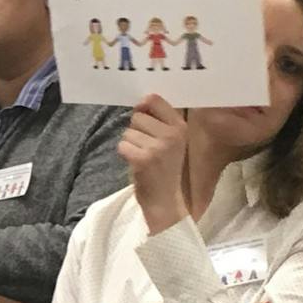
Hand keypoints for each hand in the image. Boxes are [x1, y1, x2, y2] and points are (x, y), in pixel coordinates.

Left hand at [117, 94, 189, 235]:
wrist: (166, 202)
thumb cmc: (166, 171)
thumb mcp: (172, 143)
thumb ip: (160, 122)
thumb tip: (140, 103)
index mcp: (180, 127)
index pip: (155, 100)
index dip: (143, 107)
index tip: (143, 116)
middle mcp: (171, 135)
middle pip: (137, 117)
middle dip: (136, 131)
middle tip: (146, 148)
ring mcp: (157, 147)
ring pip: (128, 132)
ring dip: (130, 144)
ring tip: (143, 157)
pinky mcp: (143, 159)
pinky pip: (122, 146)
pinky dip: (125, 154)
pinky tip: (136, 164)